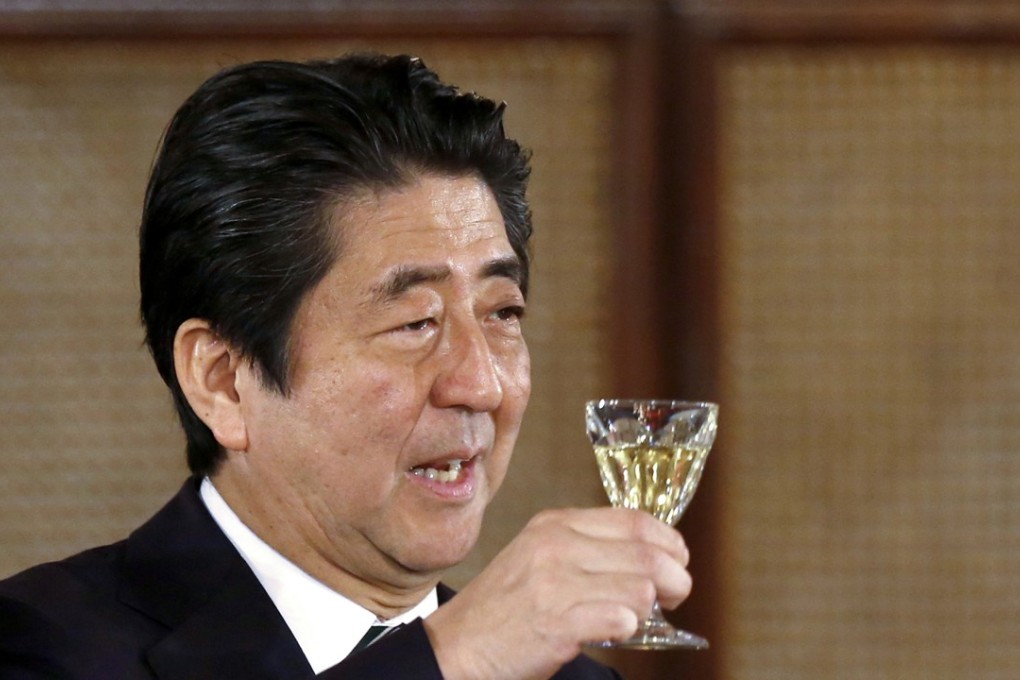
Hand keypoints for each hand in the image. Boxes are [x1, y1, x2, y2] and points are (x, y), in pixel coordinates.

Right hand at [423, 507, 691, 679]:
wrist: (459, 647)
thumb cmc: (504, 607)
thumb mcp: (539, 555)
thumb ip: (588, 548)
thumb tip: (652, 557)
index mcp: (555, 524)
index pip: (634, 520)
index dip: (668, 541)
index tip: (678, 559)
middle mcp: (556, 545)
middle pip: (646, 553)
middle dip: (675, 578)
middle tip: (675, 595)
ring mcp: (555, 582)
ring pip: (640, 587)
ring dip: (648, 609)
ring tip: (632, 618)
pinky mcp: (557, 622)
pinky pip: (620, 619)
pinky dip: (627, 628)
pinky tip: (613, 632)